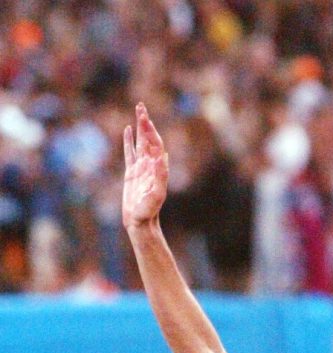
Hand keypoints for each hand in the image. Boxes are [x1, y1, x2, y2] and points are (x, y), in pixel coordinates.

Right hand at [122, 103, 168, 229]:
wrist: (140, 222)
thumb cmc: (149, 211)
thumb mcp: (156, 194)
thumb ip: (160, 177)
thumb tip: (161, 158)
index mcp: (157, 168)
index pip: (155, 144)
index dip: (151, 130)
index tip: (145, 118)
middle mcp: (150, 165)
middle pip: (148, 139)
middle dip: (145, 123)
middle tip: (141, 106)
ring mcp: (140, 168)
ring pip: (140, 142)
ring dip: (139, 127)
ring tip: (138, 111)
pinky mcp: (131, 173)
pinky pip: (129, 152)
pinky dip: (129, 140)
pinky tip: (128, 130)